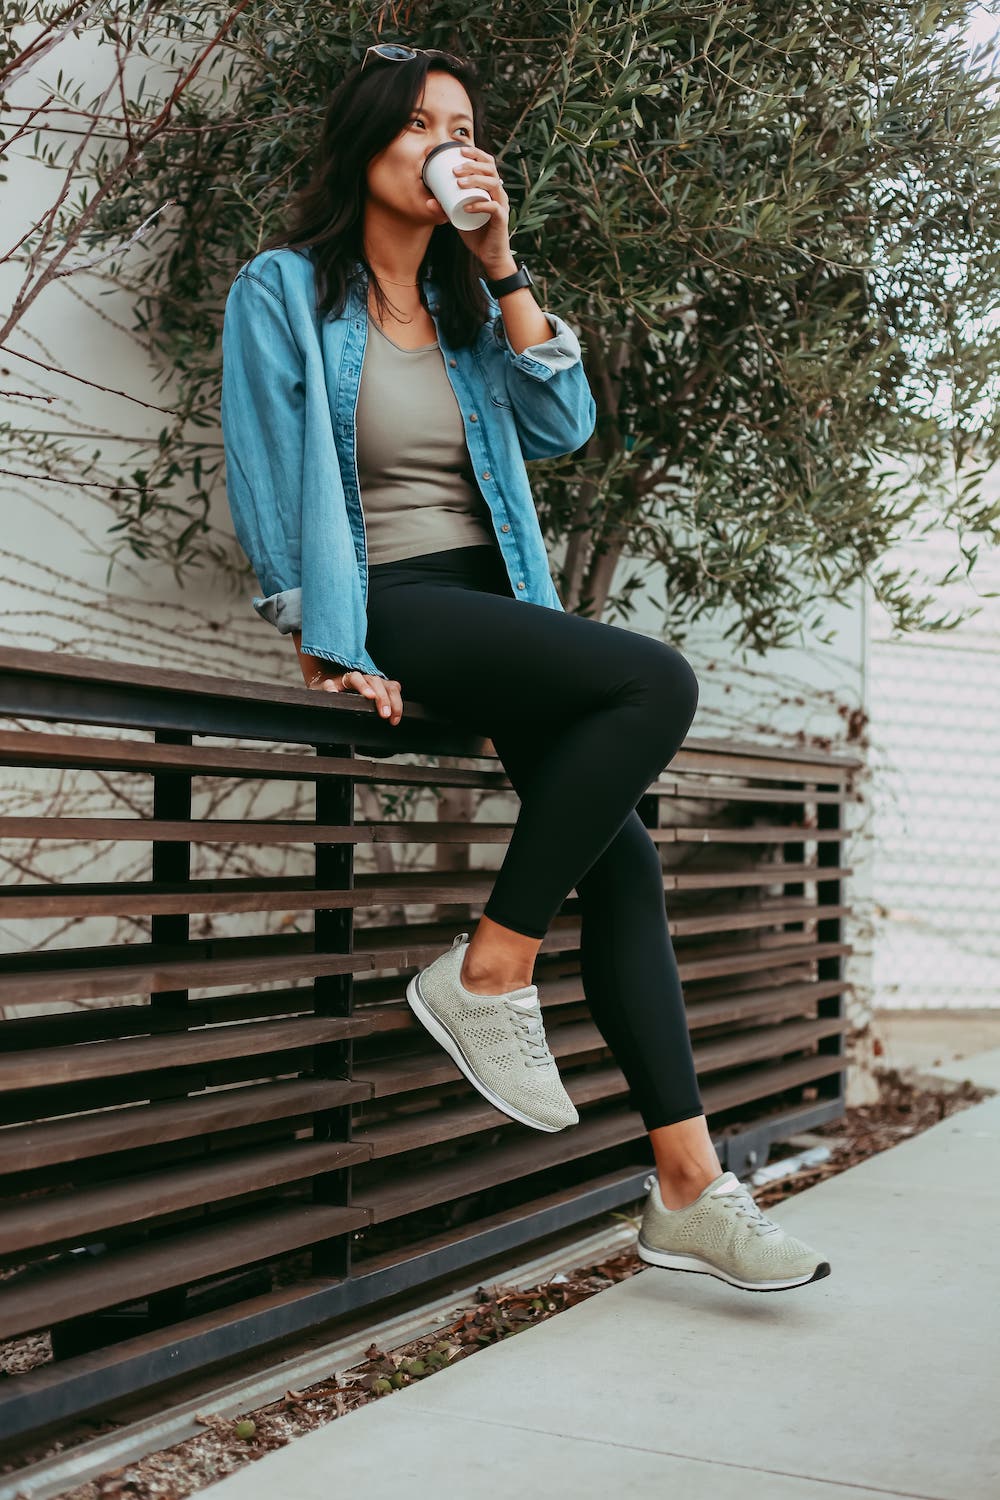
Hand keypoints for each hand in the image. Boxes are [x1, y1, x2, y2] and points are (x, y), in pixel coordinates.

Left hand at [307, 668, 402, 725]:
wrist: (335, 680)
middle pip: (377, 682)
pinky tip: (397, 714)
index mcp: (349, 676)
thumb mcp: (322, 689)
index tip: (370, 697)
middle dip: (383, 698)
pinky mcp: (384, 686)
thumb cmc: (329, 687)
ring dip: (394, 702)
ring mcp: (376, 681)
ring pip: (389, 686)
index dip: (364, 686)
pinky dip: (398, 700)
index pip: (357, 678)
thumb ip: (327, 689)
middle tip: (385, 715)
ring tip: (394, 719)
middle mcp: (365, 676)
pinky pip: (394, 689)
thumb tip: (332, 691)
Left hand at [428, 145, 510, 268]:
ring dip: (475, 180)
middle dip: (472, 165)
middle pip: (490, 169)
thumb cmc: (476, 233)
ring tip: (459, 182)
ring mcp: (502, 205)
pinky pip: (493, 207)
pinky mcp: (502, 219)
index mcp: (490, 188)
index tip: (460, 150)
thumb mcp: (458, 217)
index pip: (487, 163)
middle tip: (455, 169)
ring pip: (493, 184)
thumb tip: (428, 201)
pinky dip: (480, 204)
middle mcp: (499, 194)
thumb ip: (446, 208)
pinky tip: (467, 206)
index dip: (476, 154)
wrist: (490, 256)